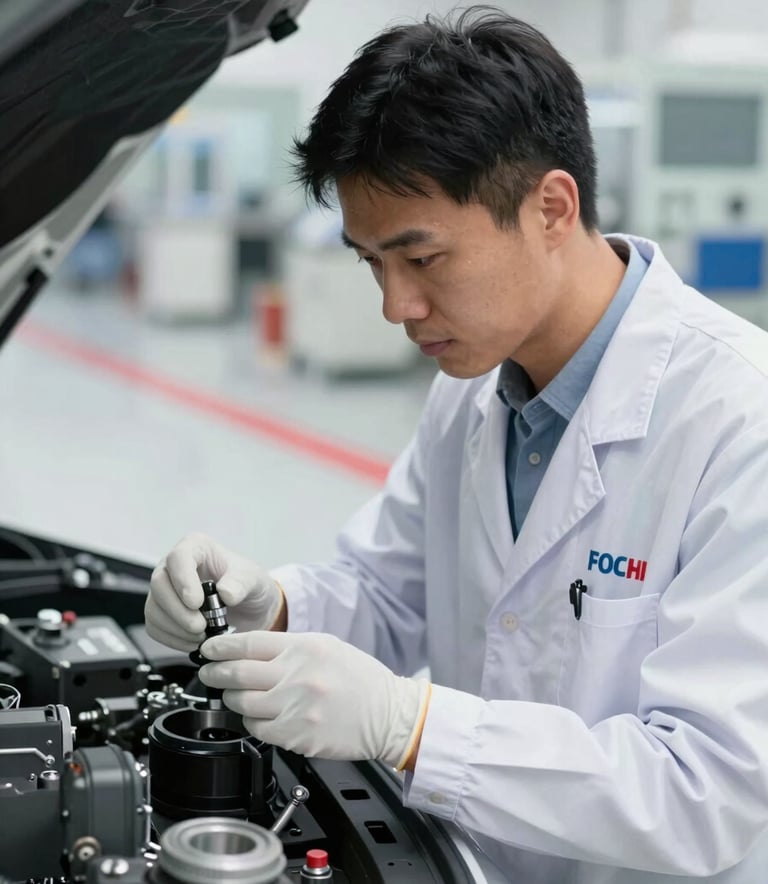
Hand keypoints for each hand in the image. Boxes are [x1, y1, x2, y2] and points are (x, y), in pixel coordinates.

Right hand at [144, 533, 284, 650]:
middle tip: (201, 626)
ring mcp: (165, 590)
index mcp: (196, 548)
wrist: (249, 609)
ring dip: (177, 628)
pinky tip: (195, 641)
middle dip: (178, 610)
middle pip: (159, 584)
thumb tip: (226, 593)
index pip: (178, 557)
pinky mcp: (161, 612)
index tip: (196, 602)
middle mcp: (174, 566)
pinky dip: (174, 639)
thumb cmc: (248, 585)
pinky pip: (155, 627)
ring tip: (203, 635)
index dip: (183, 580)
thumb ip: (241, 583)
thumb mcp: (254, 579)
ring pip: (153, 608)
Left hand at [199, 631, 430, 767]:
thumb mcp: (327, 647)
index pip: (248, 644)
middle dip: (214, 673)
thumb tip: (247, 649)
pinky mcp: (297, 736)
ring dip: (232, 700)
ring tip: (235, 696)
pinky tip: (259, 715)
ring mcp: (296, 707)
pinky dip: (252, 721)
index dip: (220, 647)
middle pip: (238, 673)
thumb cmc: (360, 680)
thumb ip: (288, 648)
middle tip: (207, 673)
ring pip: (242, 703)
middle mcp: (298, 676)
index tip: (208, 649)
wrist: (389, 715)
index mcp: (304, 648)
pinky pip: (258, 728)